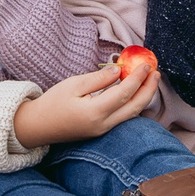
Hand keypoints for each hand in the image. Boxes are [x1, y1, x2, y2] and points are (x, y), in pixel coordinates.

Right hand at [12, 61, 160, 147]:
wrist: (38, 126)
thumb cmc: (53, 102)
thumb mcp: (73, 84)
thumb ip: (98, 78)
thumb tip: (119, 71)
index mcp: (95, 112)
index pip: (124, 93)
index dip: (138, 78)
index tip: (146, 64)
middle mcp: (103, 124)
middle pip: (135, 107)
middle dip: (148, 89)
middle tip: (156, 72)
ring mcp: (104, 130)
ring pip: (132, 114)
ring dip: (144, 97)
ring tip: (150, 80)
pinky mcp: (102, 131)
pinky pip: (124, 117)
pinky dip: (134, 104)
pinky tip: (136, 92)